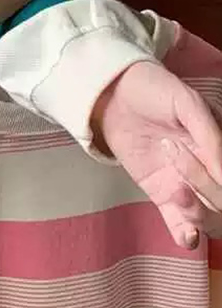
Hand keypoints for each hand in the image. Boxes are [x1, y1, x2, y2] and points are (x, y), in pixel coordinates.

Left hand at [93, 61, 221, 248]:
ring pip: (207, 218)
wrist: (113, 90)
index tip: (214, 170)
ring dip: (198, 213)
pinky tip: (186, 235)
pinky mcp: (161, 193)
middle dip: (207, 186)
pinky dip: (186, 235)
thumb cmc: (154, 89)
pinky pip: (180, 224)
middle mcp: (208, 169)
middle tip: (175, 151)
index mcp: (219, 147)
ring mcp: (186, 183)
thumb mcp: (187, 103)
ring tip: (176, 190)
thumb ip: (209, 135)